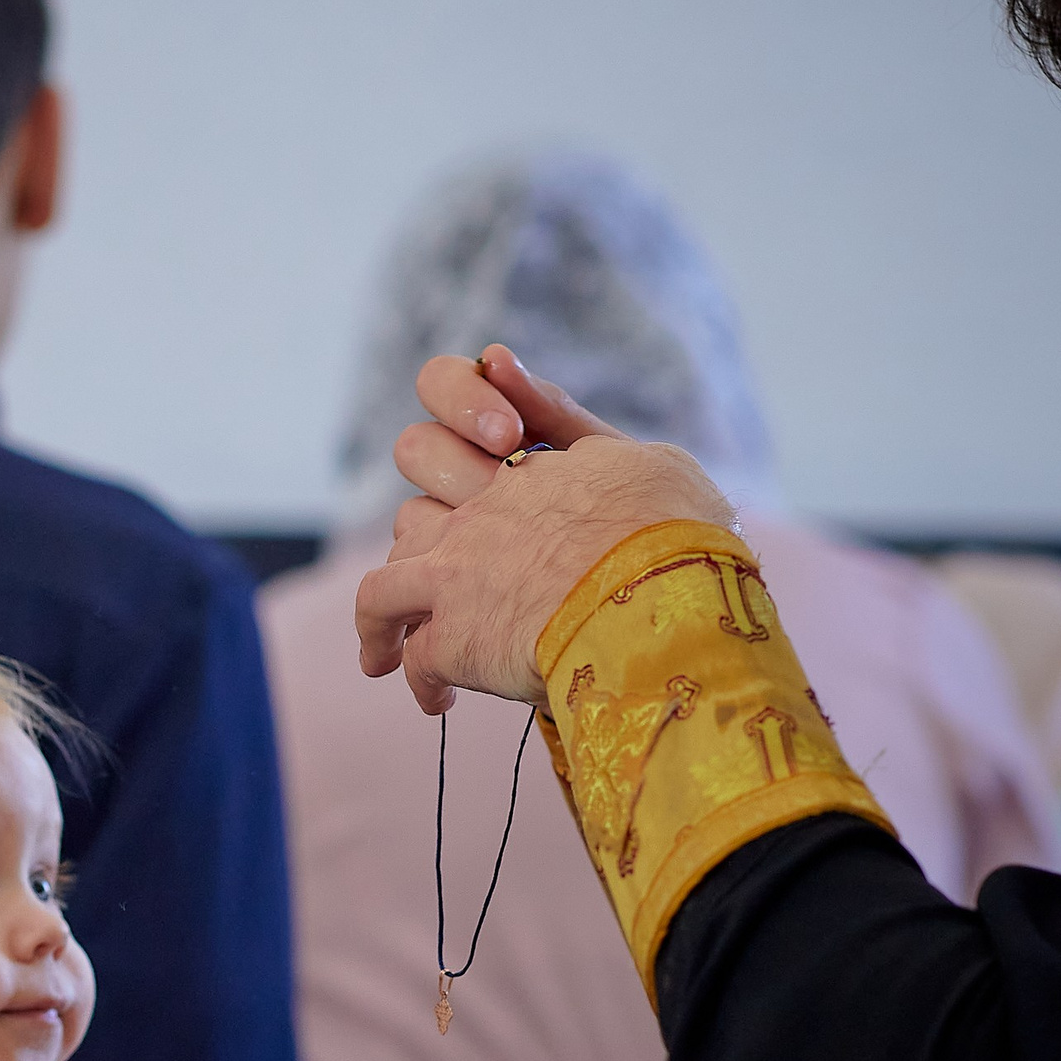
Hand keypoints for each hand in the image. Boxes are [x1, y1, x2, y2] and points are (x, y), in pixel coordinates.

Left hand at [353, 344, 733, 716]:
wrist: (667, 607)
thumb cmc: (676, 534)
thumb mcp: (638, 456)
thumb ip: (568, 421)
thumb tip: (496, 360)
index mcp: (522, 466)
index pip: (452, 420)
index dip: (460, 425)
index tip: (491, 451)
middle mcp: (475, 514)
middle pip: (411, 511)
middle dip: (420, 542)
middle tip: (432, 583)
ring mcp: (453, 575)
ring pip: (383, 588)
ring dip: (391, 620)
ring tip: (402, 653)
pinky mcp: (450, 640)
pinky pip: (408, 659)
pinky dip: (414, 678)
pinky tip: (440, 700)